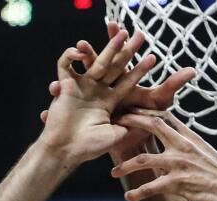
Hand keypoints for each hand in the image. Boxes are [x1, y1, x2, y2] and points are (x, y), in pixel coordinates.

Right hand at [38, 25, 180, 165]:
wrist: (65, 151)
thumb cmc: (89, 147)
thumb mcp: (117, 135)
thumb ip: (131, 124)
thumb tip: (148, 117)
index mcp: (109, 101)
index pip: (127, 82)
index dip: (139, 70)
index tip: (153, 58)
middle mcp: (96, 91)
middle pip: (114, 67)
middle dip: (127, 51)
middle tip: (140, 36)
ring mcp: (81, 87)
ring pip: (95, 61)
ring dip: (108, 47)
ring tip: (120, 34)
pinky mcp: (64, 86)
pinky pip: (65, 65)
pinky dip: (69, 55)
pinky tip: (79, 52)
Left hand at [110, 110, 216, 200]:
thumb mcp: (203, 149)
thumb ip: (186, 140)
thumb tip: (173, 134)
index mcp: (188, 135)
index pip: (163, 116)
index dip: (144, 112)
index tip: (128, 111)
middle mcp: (183, 145)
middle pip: (152, 125)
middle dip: (130, 123)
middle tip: (113, 127)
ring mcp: (180, 164)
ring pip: (145, 159)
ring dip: (126, 165)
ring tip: (113, 172)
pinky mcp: (179, 184)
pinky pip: (152, 187)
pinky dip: (138, 192)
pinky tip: (128, 197)